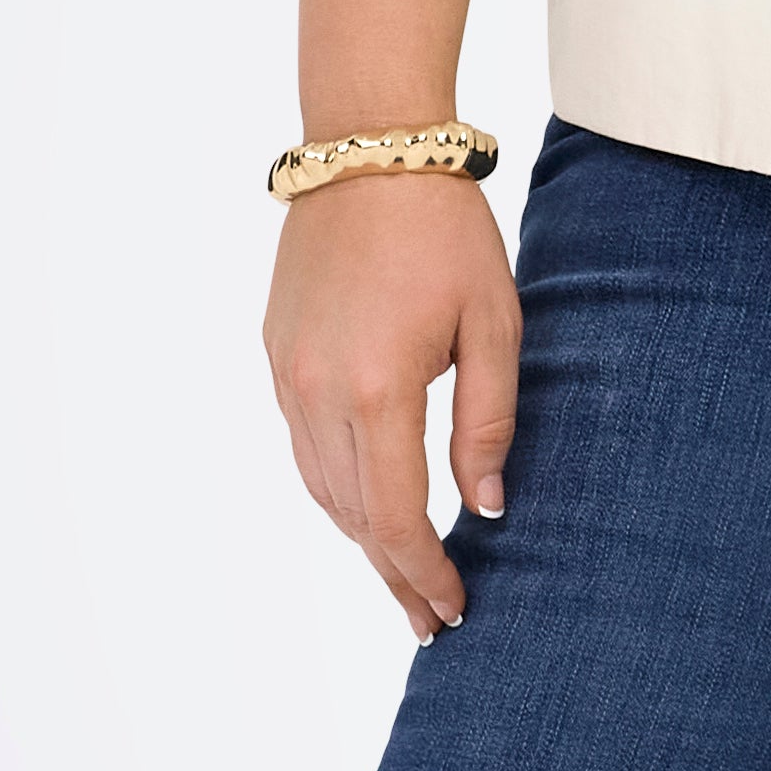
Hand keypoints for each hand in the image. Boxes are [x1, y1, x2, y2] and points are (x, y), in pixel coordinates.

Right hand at [265, 171, 519, 636]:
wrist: (368, 150)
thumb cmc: (446, 232)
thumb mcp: (494, 324)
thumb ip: (489, 423)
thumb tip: (485, 509)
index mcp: (377, 389)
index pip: (396, 517)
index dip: (424, 573)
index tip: (453, 611)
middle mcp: (316, 392)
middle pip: (352, 517)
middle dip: (394, 574)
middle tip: (431, 620)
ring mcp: (287, 374)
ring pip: (319, 487)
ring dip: (361, 537)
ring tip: (404, 575)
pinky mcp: (276, 354)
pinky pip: (303, 445)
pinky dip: (336, 488)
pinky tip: (368, 505)